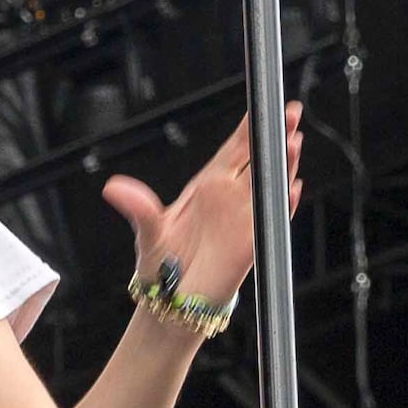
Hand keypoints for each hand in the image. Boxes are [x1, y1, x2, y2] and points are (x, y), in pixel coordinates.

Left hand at [102, 103, 305, 322]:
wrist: (172, 303)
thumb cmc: (161, 266)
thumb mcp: (148, 232)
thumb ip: (137, 208)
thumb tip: (113, 188)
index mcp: (206, 186)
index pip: (233, 149)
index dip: (248, 127)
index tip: (263, 104)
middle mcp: (229, 198)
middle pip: (258, 159)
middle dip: (274, 135)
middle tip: (289, 111)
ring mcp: (243, 218)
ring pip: (270, 183)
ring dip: (283, 163)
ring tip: (293, 141)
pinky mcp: (252, 243)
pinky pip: (273, 218)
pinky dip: (283, 202)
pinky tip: (291, 186)